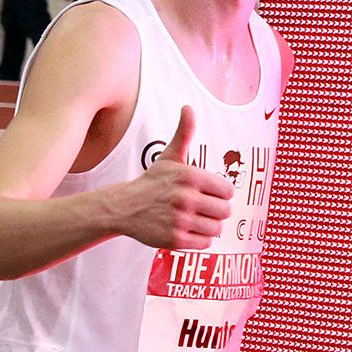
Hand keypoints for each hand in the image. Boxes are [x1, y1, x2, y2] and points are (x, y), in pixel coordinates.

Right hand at [109, 107, 232, 249]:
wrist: (124, 207)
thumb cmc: (152, 182)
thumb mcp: (170, 157)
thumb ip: (184, 133)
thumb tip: (188, 107)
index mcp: (190, 177)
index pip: (228, 191)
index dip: (219, 194)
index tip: (207, 193)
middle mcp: (186, 198)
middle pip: (225, 211)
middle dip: (215, 211)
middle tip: (200, 208)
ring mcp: (180, 220)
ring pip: (217, 229)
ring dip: (208, 226)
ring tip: (193, 219)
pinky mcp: (174, 240)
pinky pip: (205, 244)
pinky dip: (199, 239)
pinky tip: (186, 230)